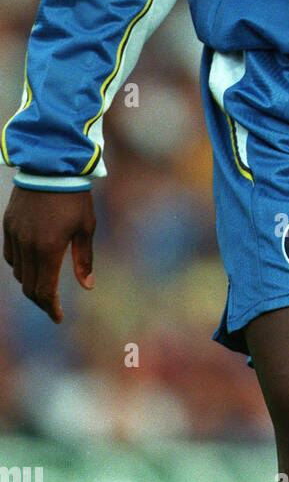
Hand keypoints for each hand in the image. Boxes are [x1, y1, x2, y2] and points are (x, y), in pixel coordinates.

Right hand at [2, 186, 95, 322]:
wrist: (51, 164)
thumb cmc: (75, 196)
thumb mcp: (86, 227)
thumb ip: (84, 259)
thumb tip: (88, 286)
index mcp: (49, 248)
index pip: (44, 290)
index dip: (50, 308)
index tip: (58, 317)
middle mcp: (28, 245)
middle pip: (28, 286)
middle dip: (41, 300)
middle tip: (53, 306)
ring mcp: (15, 235)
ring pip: (18, 272)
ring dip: (30, 282)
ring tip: (45, 284)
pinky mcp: (8, 225)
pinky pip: (10, 255)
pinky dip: (20, 265)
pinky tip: (32, 263)